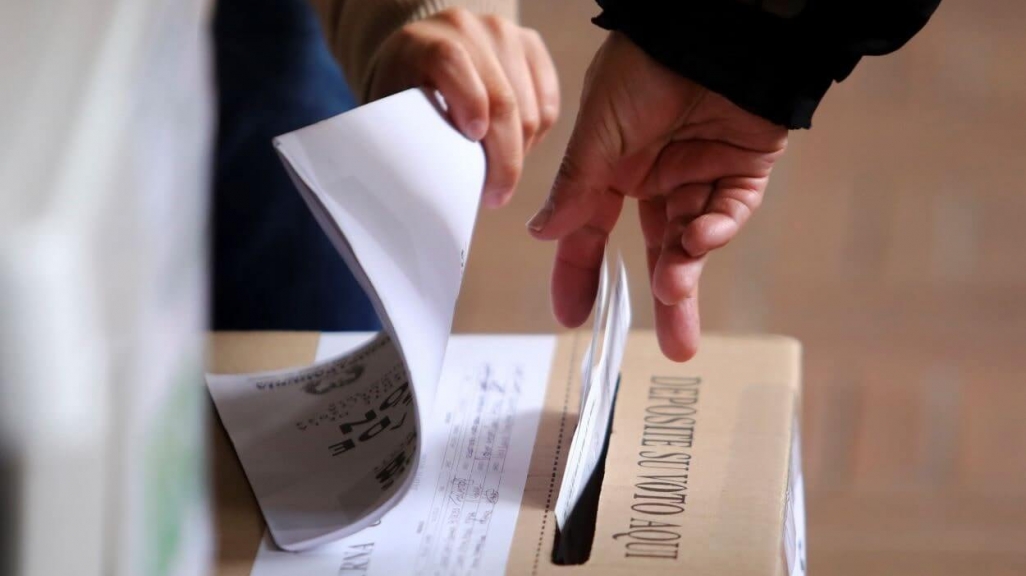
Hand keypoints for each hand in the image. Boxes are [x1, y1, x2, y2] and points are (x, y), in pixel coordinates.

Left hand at [368, 8, 559, 207]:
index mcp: (424, 42)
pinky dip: (536, 136)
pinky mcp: (532, 47)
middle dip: (504, 158)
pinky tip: (515, 149)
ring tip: (499, 176)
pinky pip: (548, 106)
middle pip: (502, 98)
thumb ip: (406, 139)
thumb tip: (425, 196)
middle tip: (494, 196)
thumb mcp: (392, 111)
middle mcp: (469, 29)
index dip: (468, 101)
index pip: (453, 63)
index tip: (473, 138)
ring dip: (520, 153)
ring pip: (531, 110)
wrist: (423, 54)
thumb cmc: (404, 96)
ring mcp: (505, 35)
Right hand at [527, 33, 787, 360]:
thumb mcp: (598, 130)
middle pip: (658, 250)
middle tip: (672, 347)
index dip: (580, 273)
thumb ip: (576, 186)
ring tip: (675, 290)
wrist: (712, 31)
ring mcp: (700, 176)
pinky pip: (728, 211)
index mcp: (613, 169)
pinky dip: (715, 230)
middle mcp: (656, 178)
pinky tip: (700, 236)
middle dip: (665, 298)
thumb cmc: (645, 67)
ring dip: (687, 267)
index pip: (591, 232)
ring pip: (695, 240)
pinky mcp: (743, 169)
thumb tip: (542, 233)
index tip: (572, 315)